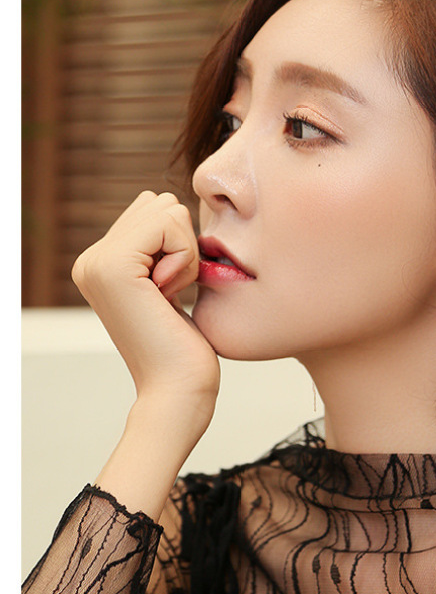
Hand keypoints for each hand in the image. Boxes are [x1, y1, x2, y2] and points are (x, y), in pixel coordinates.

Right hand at [72, 191, 219, 423]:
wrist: (178, 389)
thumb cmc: (186, 349)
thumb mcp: (171, 284)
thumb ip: (160, 246)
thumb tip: (166, 205)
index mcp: (101, 263)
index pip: (155, 209)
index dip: (182, 244)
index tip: (173, 290)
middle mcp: (90, 260)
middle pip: (160, 204)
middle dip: (184, 244)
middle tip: (174, 292)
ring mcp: (96, 261)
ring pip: (166, 210)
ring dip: (186, 252)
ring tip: (171, 294)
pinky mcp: (112, 266)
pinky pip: (169, 224)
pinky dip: (186, 257)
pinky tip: (170, 293)